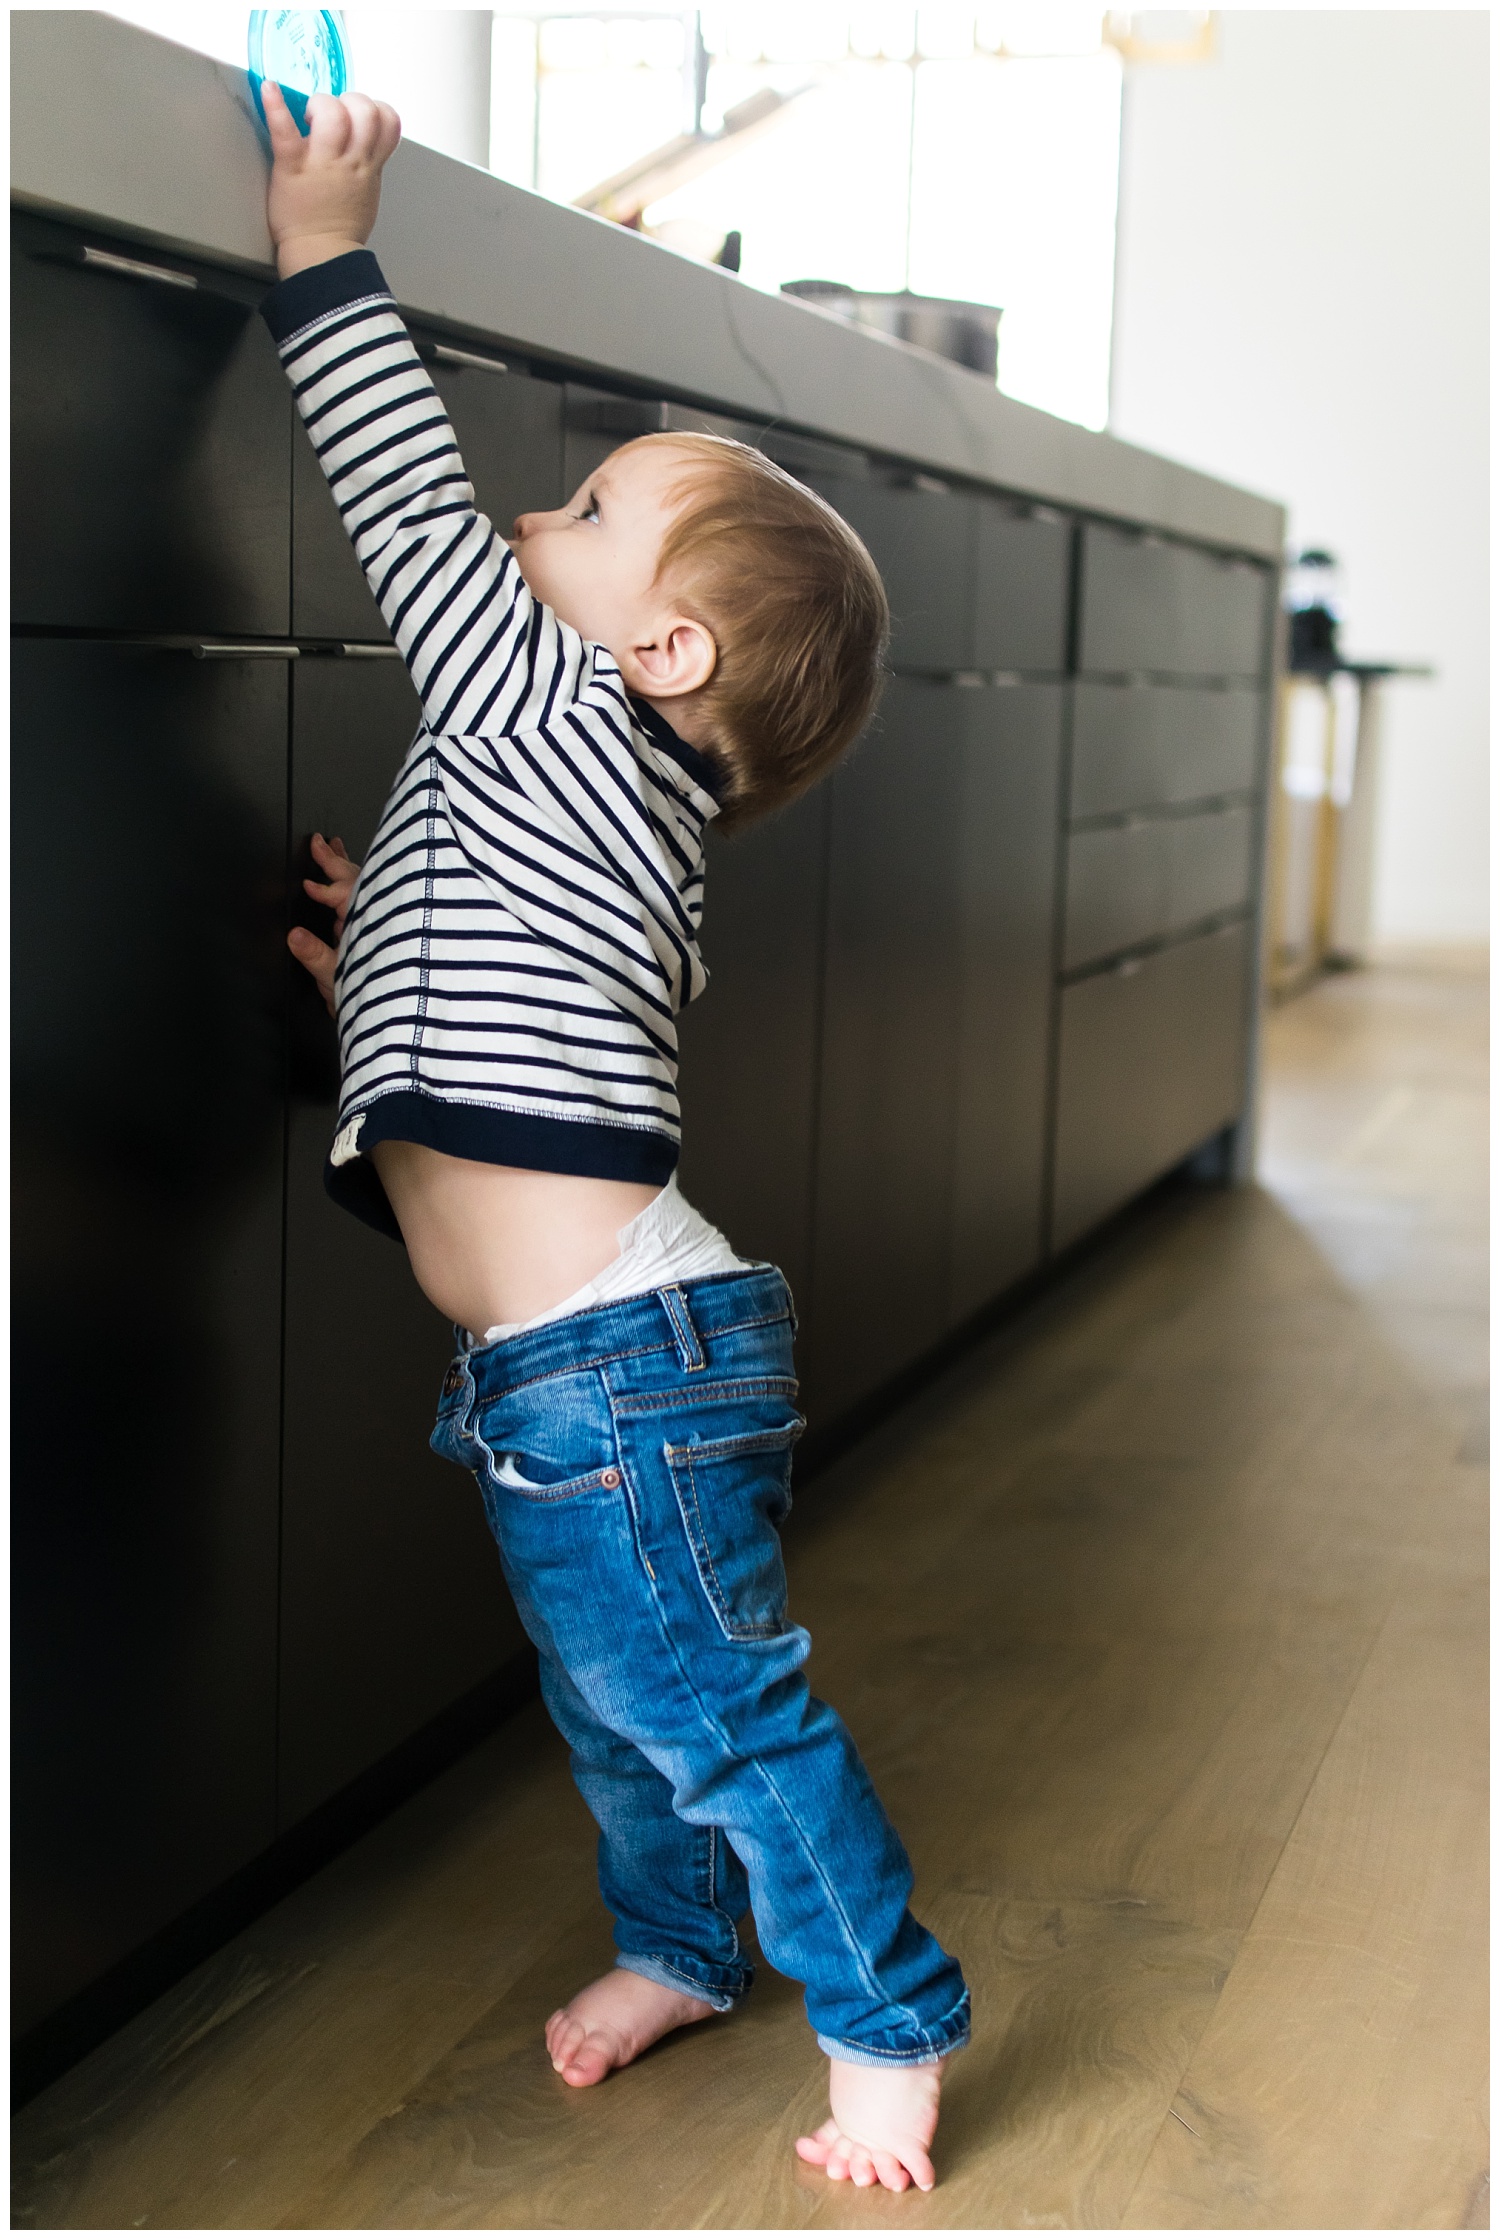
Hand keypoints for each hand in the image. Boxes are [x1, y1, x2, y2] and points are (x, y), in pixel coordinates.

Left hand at [263, 81, 401, 278]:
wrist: (322, 257)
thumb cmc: (341, 228)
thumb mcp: (368, 192)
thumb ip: (367, 163)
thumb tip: (363, 143)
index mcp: (368, 166)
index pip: (389, 122)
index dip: (377, 109)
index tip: (359, 117)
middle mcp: (350, 161)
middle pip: (364, 111)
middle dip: (350, 100)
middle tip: (333, 114)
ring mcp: (322, 163)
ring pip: (333, 114)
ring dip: (321, 104)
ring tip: (309, 115)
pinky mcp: (292, 167)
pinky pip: (284, 129)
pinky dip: (274, 105)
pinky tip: (269, 89)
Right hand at [288, 832, 359, 1016]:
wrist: (386, 1014)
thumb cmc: (369, 996)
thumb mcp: (335, 977)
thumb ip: (314, 955)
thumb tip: (295, 935)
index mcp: (368, 925)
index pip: (348, 895)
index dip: (328, 889)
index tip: (309, 886)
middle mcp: (376, 918)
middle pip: (358, 880)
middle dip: (335, 860)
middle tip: (319, 841)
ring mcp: (377, 921)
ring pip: (364, 884)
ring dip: (345, 864)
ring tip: (334, 846)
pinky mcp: (375, 927)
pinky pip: (366, 895)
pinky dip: (353, 880)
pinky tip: (348, 872)